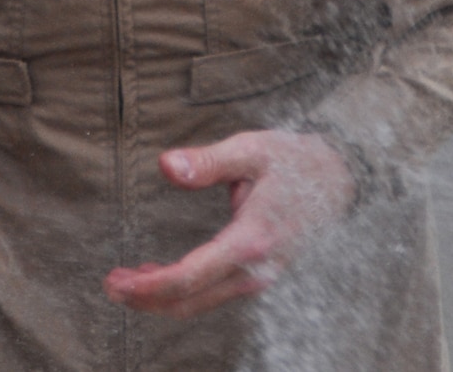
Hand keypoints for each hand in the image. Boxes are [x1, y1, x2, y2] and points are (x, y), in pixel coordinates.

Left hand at [103, 130, 355, 319]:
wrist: (341, 178)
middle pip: (191, 300)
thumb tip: (165, 165)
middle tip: (111, 285)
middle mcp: (256, 268)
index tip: (118, 281)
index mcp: (252, 239)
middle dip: (147, 299)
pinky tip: (158, 275)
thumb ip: (207, 161)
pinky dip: (182, 291)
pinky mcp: (260, 273)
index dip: (150, 286)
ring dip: (161, 297)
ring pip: (202, 302)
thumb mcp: (251, 150)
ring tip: (125, 282)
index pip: (191, 277)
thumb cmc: (294, 161)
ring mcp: (260, 276)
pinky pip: (214, 293)